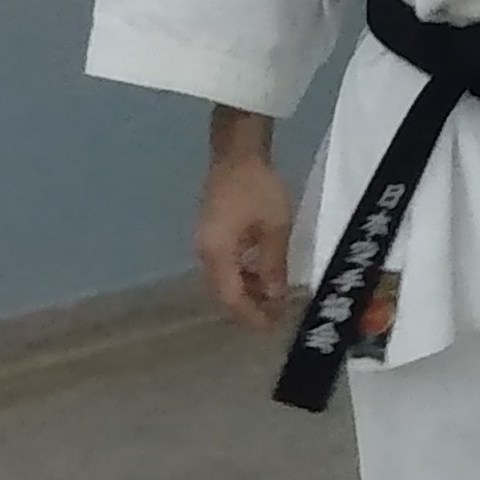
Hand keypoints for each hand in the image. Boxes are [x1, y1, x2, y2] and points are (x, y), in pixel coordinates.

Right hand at [195, 149, 295, 327]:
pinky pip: (225, 264)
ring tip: (273, 298)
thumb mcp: (275, 228)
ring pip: (223, 279)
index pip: (231, 297)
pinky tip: (262, 273)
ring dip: (246, 291)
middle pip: (223, 291)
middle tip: (275, 317)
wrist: (237, 151)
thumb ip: (273, 266)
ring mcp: (205, 242)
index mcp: (216, 253)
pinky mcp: (211, 233)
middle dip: (248, 307)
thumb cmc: (258, 188)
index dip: (250, 315)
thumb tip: (274, 298)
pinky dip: (242, 274)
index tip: (272, 327)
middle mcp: (204, 252)